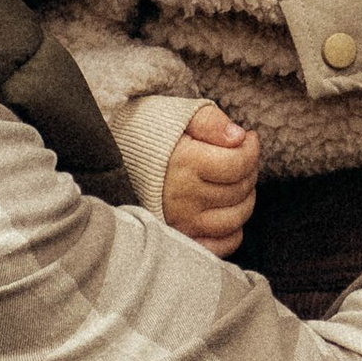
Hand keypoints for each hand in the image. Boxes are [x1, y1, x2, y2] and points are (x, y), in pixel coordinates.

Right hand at [161, 102, 260, 254]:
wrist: (109, 156)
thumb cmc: (148, 132)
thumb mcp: (177, 114)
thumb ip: (210, 121)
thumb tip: (239, 136)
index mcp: (185, 163)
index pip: (238, 164)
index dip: (252, 149)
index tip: (249, 138)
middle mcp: (183, 197)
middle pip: (240, 190)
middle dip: (249, 170)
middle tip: (241, 157)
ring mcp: (181, 222)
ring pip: (235, 219)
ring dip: (245, 199)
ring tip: (236, 181)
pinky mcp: (179, 237)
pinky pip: (220, 245)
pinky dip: (232, 231)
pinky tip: (225, 210)